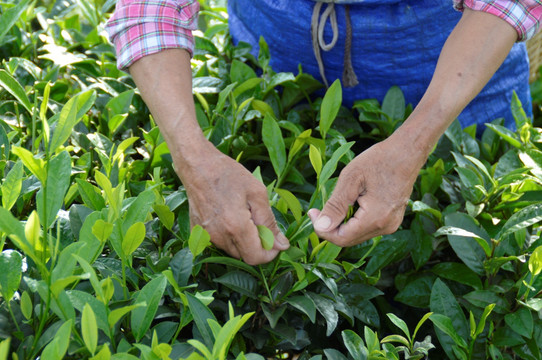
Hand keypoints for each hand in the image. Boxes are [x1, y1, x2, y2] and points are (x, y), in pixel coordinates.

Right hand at [176, 144, 289, 264]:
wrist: (197, 165)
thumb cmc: (229, 174)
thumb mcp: (257, 193)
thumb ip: (270, 222)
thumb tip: (282, 245)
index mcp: (236, 227)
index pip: (255, 258)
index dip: (269, 253)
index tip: (275, 240)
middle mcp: (219, 236)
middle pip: (244, 256)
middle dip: (256, 245)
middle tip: (258, 221)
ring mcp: (206, 235)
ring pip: (232, 250)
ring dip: (242, 240)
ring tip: (242, 214)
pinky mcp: (198, 231)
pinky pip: (219, 241)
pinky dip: (228, 234)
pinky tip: (228, 215)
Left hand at [307, 137, 425, 245]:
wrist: (407, 153)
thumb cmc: (379, 160)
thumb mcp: (351, 178)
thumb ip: (335, 205)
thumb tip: (321, 227)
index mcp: (376, 218)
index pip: (341, 238)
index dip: (323, 230)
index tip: (312, 212)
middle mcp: (386, 227)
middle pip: (348, 239)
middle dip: (330, 227)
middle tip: (316, 210)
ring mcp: (391, 225)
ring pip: (356, 235)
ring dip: (340, 224)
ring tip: (333, 203)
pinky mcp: (391, 220)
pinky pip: (365, 228)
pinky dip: (352, 221)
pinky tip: (349, 203)